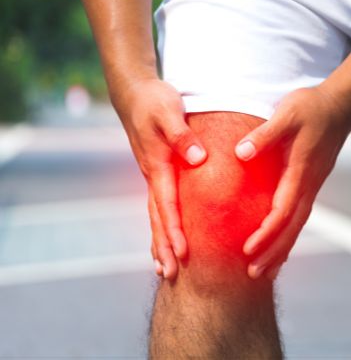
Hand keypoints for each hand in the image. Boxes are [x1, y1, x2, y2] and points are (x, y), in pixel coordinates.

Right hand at [113, 79, 206, 278]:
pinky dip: (161, 226)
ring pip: (155, 216)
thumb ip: (182, 135)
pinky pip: (158, 206)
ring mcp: (152, 176)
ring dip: (159, 242)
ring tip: (163, 270)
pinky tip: (165, 241)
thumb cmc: (156, 100)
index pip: (167, 204)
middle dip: (163, 247)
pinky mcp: (156, 172)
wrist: (135, 92)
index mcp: (157, 165)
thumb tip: (197, 159)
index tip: (181, 252)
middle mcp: (152, 175)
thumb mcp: (170, 111)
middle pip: (158, 218)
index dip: (174, 229)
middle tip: (170, 275)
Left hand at [236, 85, 350, 279]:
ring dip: (282, 249)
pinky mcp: (311, 182)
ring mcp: (313, 184)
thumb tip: (241, 153)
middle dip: (274, 252)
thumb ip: (264, 134)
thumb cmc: (311, 106)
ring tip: (265, 271)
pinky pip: (300, 215)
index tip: (248, 250)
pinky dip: (289, 234)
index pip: (283, 210)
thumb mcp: (286, 114)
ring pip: (298, 224)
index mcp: (301, 171)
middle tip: (255, 275)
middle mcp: (309, 184)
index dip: (266, 233)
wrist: (340, 104)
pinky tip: (280, 245)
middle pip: (292, 227)